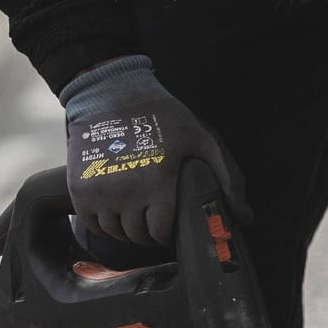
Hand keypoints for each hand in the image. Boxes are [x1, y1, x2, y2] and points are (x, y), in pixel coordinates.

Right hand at [61, 56, 249, 246]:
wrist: (111, 92)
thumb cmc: (161, 115)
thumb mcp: (201, 139)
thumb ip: (228, 179)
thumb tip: (246, 218)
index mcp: (158, 182)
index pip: (160, 232)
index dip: (167, 232)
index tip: (169, 224)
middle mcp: (126, 192)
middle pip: (137, 235)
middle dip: (148, 232)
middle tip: (153, 220)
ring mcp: (100, 192)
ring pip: (114, 232)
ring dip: (125, 229)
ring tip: (135, 214)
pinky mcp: (80, 190)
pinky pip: (91, 224)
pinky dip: (103, 224)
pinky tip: (114, 210)